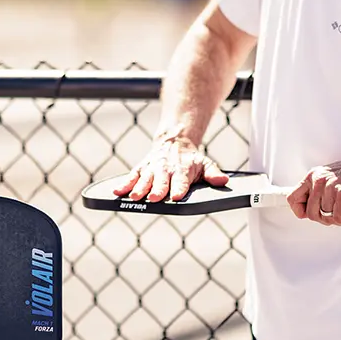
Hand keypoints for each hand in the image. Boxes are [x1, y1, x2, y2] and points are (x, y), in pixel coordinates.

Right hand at [111, 135, 228, 201]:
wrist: (174, 142)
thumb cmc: (190, 160)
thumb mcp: (205, 164)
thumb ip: (213, 174)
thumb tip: (223, 180)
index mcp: (182, 170)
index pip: (181, 181)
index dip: (178, 188)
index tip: (176, 196)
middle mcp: (166, 170)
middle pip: (161, 181)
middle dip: (158, 189)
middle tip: (155, 197)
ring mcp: (152, 169)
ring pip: (145, 179)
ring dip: (140, 188)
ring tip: (135, 196)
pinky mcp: (141, 169)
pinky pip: (131, 177)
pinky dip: (124, 184)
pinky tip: (117, 191)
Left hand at [287, 155, 340, 226]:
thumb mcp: (332, 177)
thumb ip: (319, 190)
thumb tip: (308, 209)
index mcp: (314, 175)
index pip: (293, 198)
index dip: (300, 211)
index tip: (308, 215)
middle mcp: (320, 180)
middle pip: (311, 213)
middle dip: (324, 219)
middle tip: (336, 215)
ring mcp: (331, 187)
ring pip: (326, 217)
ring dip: (338, 219)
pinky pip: (339, 219)